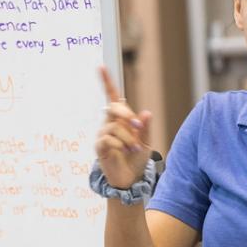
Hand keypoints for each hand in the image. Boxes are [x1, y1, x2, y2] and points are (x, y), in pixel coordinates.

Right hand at [94, 66, 152, 189]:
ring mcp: (103, 135)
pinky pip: (108, 139)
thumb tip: (146, 113)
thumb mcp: (146, 142)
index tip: (100, 67)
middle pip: (114, 108)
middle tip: (138, 128)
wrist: (130, 179)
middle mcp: (110, 124)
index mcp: (121, 119)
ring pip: (114, 127)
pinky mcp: (99, 147)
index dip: (106, 82)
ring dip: (128, 138)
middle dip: (127, 115)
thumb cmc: (136, 159)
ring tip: (134, 149)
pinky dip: (119, 145)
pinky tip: (123, 152)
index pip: (112, 97)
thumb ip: (145, 128)